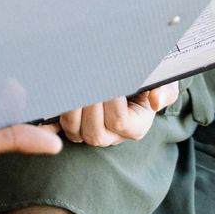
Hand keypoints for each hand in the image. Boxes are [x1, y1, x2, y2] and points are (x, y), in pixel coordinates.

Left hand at [56, 82, 177, 146]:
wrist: (127, 77)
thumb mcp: (163, 82)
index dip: (111, 103)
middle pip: (95, 131)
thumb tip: (156, 101)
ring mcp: (89, 133)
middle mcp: (112, 136)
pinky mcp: (72, 127)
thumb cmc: (146, 79)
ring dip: (70, 107)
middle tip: (83, 79)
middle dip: (88, 104)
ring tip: (71, 82)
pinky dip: (52, 117)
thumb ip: (164, 90)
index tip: (107, 82)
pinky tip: (50, 99)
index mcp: (134, 127)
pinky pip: (59, 128)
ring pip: (75, 130)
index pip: (119, 122)